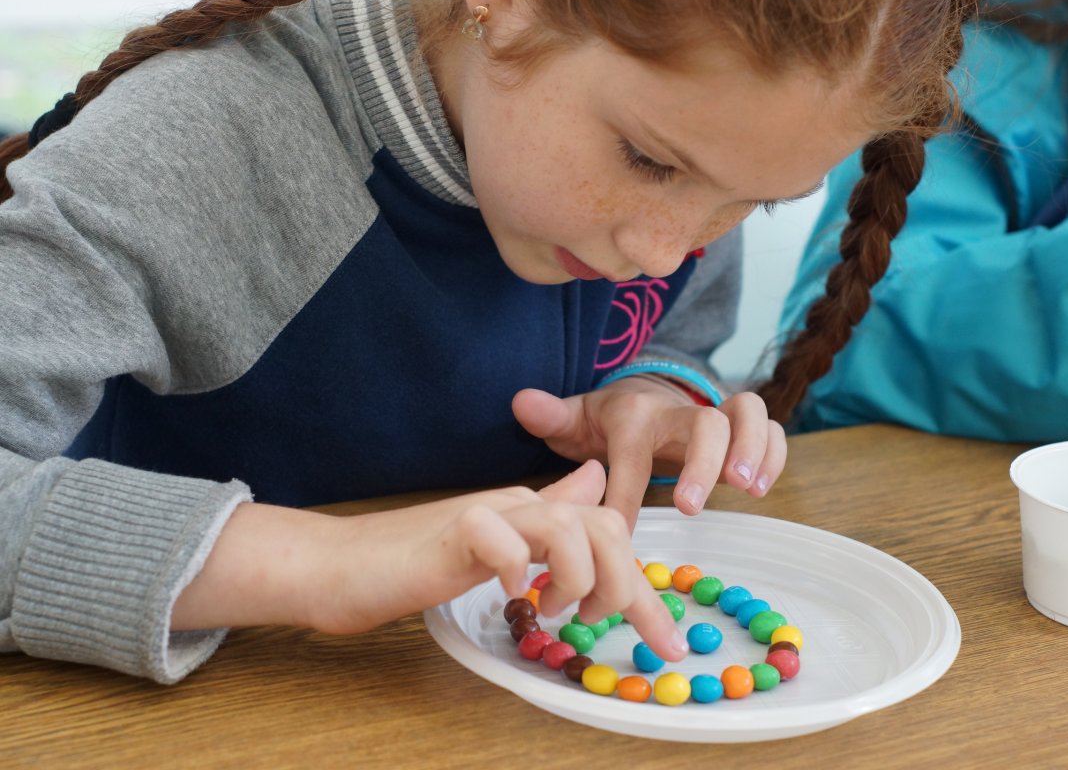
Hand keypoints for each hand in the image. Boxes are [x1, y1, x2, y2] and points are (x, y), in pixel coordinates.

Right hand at [172, 460, 686, 661]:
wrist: (342, 564)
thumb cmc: (416, 566)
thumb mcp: (498, 547)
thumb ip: (547, 519)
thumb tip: (594, 484)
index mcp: (533, 514)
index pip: (611, 534)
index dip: (645, 590)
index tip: (667, 642)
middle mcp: (517, 507)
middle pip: (604, 526)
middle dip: (626, 586)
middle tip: (607, 627)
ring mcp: (486, 514)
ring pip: (566, 527)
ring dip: (578, 578)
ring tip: (557, 611)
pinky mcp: (452, 531)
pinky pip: (501, 537)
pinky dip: (517, 567)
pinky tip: (511, 594)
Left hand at [512, 376, 786, 526]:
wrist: (648, 394)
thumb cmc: (610, 422)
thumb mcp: (575, 420)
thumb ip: (551, 417)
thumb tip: (521, 402)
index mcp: (634, 417)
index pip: (633, 456)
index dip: (626, 497)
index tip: (622, 537)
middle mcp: (678, 411)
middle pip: (704, 422)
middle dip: (705, 462)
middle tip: (695, 506)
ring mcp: (715, 415)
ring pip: (748, 413)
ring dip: (754, 450)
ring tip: (749, 490)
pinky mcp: (742, 427)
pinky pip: (771, 430)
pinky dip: (774, 454)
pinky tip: (762, 486)